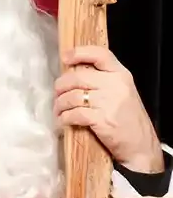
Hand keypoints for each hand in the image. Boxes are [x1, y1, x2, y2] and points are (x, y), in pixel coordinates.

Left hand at [56, 47, 163, 172]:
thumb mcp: (123, 92)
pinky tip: (63, 120)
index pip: (100, 54)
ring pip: (72, 96)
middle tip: (57, 93)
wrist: (141, 145)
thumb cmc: (129, 119)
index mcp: (121, 75)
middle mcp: (115, 85)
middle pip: (78, 76)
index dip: (79, 53)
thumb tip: (74, 75)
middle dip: (61, 85)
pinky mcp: (101, 119)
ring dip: (60, 104)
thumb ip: (104, 81)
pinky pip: (74, 114)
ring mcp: (108, 102)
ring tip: (58, 110)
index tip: (65, 57)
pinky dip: (64, 118)